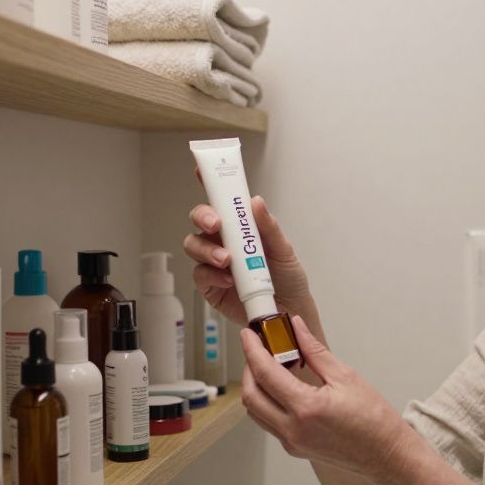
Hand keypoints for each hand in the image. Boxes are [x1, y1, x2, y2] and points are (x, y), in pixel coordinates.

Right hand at [183, 193, 314, 327]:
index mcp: (240, 227)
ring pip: (194, 245)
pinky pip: (200, 275)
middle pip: (200, 220)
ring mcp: (214, 263)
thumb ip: (269, 227)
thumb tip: (256, 202)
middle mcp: (223, 241)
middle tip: (216, 224)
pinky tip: (228, 280)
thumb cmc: (288, 279)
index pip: (222, 201)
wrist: (289, 311)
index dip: (209, 185)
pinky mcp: (210, 286)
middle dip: (203, 216)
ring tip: (226, 259)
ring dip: (207, 249)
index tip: (201, 172)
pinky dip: (212, 275)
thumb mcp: (284, 250)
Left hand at [240, 315, 416, 482]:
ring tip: (268, 365)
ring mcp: (291, 442)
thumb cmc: (373, 419)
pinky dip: (267, 401)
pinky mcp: (294, 448)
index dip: (252, 350)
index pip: (265, 373)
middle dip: (248, 367)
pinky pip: (268, 422)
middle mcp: (293, 429)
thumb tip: (297, 328)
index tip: (248, 334)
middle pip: (251, 395)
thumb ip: (314, 351)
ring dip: (255, 386)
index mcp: (306, 408)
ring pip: (256, 411)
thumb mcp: (345, 376)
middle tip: (258, 348)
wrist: (385, 454)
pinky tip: (281, 387)